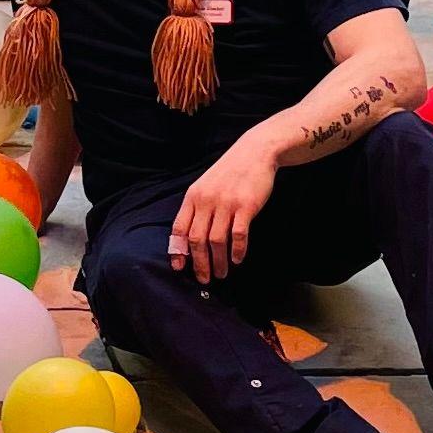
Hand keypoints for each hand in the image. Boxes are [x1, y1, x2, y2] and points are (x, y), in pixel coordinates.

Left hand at [169, 139, 276, 283]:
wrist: (254, 153)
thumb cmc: (229, 173)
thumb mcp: (205, 187)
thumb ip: (197, 209)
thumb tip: (189, 239)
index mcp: (193, 197)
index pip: (179, 228)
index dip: (178, 251)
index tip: (179, 268)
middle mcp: (207, 201)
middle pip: (197, 239)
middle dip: (199, 263)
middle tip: (204, 279)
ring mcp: (226, 203)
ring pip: (217, 241)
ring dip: (218, 261)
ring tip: (221, 273)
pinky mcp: (246, 206)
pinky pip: (239, 235)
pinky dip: (237, 251)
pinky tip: (237, 260)